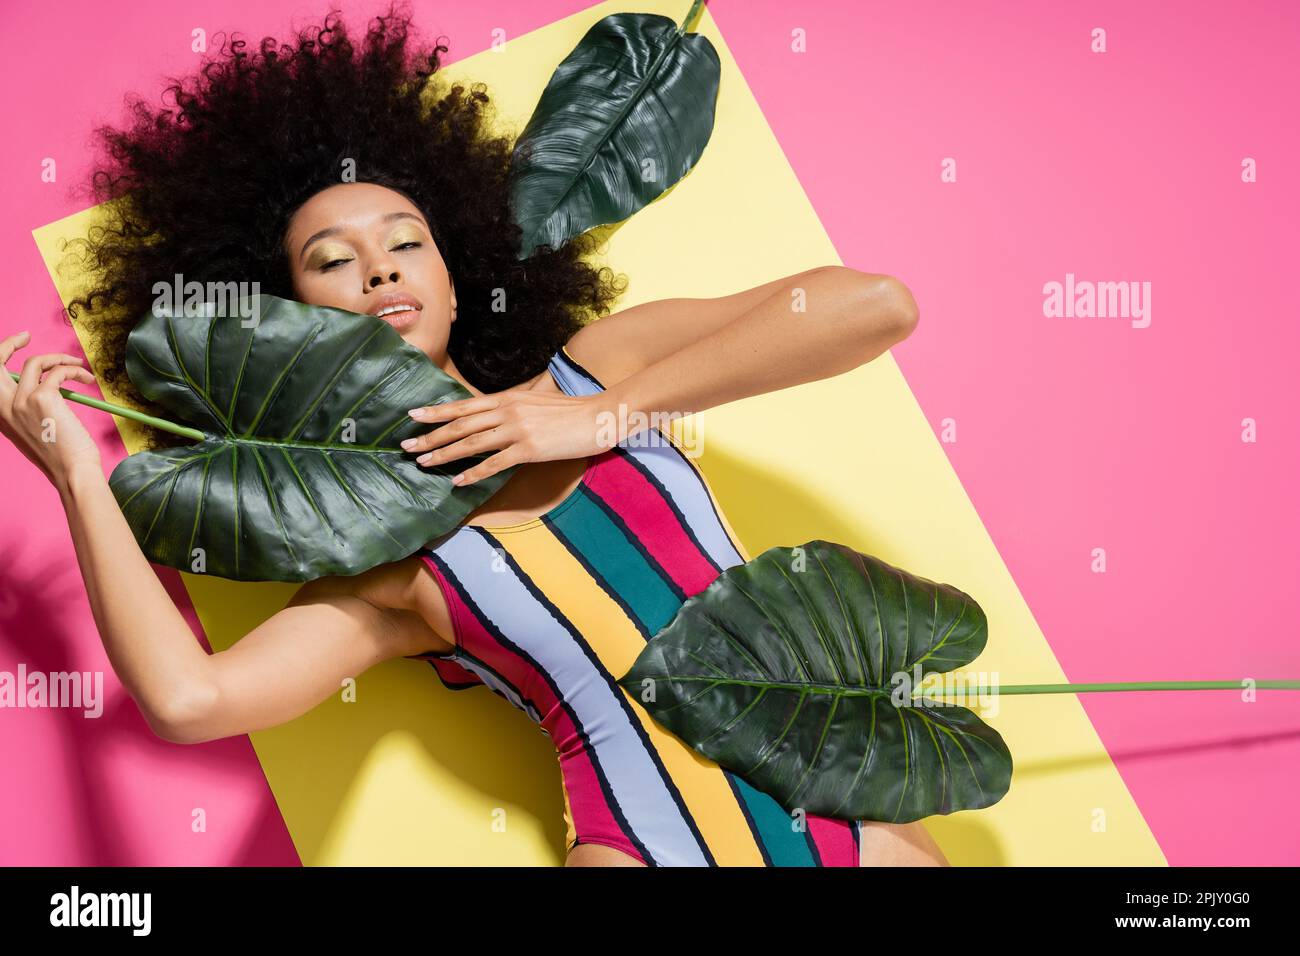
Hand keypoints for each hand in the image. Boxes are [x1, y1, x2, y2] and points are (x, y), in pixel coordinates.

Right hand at [0, 331, 101, 489]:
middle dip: (9, 343)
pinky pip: (59, 372)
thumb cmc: (61, 456)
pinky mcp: (43, 398)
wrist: (72, 472)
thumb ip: (28, 411)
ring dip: (60, 359)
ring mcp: (21, 401)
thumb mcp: (34, 432)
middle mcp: (4, 407)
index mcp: (0, 416)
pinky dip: (75, 370)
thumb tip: (46, 388)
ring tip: (79, 367)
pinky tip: (87, 378)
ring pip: (36, 362)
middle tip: (27, 336)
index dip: (0, 357)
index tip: (18, 345)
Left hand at [402, 386, 622, 485]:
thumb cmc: (569, 412)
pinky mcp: (528, 450)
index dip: (437, 411)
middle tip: (407, 446)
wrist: (597, 417)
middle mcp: (507, 411)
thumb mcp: (535, 402)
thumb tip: (491, 418)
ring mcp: (517, 430)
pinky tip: (457, 481)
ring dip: (444, 454)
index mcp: (507, 399)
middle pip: (460, 425)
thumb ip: (512, 408)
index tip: (413, 415)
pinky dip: (473, 473)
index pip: (464, 406)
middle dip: (430, 435)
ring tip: (423, 463)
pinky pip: (494, 464)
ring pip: (471, 443)